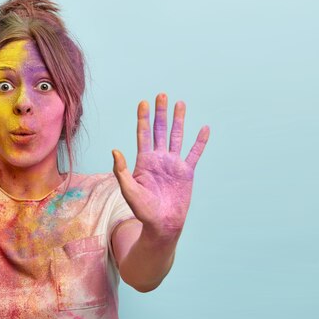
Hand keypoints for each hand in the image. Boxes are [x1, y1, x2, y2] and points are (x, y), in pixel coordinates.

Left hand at [112, 93, 209, 237]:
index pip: (143, 135)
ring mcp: (173, 164)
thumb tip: (115, 151)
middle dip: (160, 113)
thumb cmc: (142, 210)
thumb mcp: (129, 190)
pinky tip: (204, 129)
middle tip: (161, 94)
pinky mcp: (186, 172)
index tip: (143, 102)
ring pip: (177, 137)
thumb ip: (122, 171)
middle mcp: (158, 159)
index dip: (143, 118)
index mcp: (144, 161)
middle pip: (160, 130)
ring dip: (178, 120)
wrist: (162, 224)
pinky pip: (194, 154)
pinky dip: (199, 142)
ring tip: (180, 103)